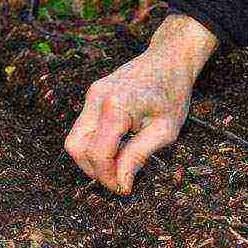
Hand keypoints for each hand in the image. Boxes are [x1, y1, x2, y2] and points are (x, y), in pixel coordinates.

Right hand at [64, 14, 218, 194]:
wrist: (170, 58)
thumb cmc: (172, 93)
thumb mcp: (165, 130)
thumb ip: (139, 156)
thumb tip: (122, 184)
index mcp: (116, 106)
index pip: (98, 153)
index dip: (108, 177)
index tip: (124, 188)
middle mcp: (96, 98)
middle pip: (76, 148)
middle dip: (94, 170)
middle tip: (119, 180)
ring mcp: (91, 95)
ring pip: (75, 139)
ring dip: (92, 159)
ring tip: (118, 165)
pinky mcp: (92, 95)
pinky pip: (83, 128)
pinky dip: (94, 145)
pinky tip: (117, 148)